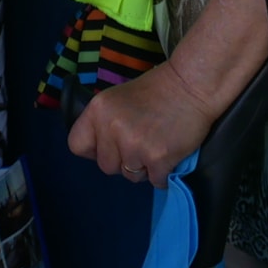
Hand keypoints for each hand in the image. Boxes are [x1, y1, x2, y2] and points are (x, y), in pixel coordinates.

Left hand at [66, 59, 217, 188]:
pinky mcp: (157, 158)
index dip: (93, 150)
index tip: (108, 146)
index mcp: (97, 110)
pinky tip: (169, 154)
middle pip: (106, 166)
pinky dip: (163, 174)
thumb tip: (100, 150)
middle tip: (140, 144)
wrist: (190, 85)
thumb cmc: (155, 91)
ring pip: (131, 176)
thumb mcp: (117, 100)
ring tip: (156, 145)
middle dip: (122, 161)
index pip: (76, 145)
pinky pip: (155, 181)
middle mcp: (111, 127)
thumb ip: (104, 123)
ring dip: (144, 168)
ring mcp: (134, 144)